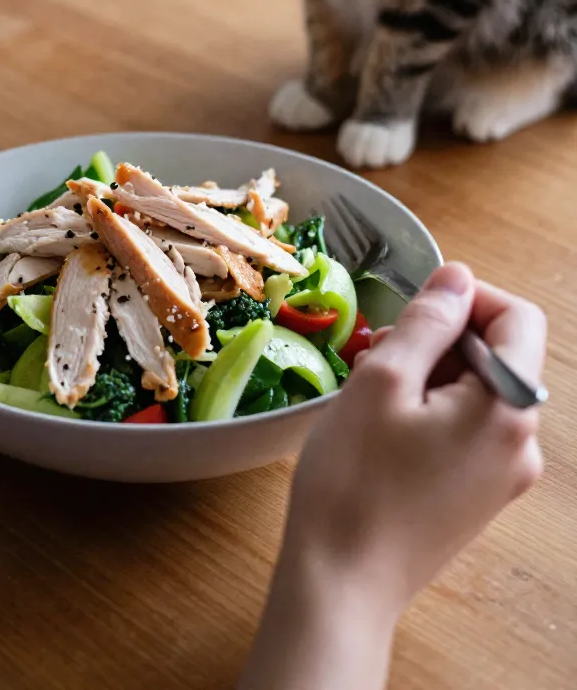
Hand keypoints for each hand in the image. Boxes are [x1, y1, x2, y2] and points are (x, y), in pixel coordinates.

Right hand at [239, 264, 545, 689]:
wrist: (341, 584)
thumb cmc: (355, 481)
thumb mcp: (383, 380)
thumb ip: (427, 321)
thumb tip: (457, 276)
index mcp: (508, 409)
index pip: (518, 318)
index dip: (467, 297)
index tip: (412, 308)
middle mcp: (521, 443)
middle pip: (497, 354)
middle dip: (439, 338)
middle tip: (378, 352)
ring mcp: (502, 475)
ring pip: (476, 390)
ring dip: (428, 372)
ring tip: (370, 389)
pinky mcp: (477, 495)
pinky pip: (465, 428)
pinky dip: (429, 409)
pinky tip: (381, 424)